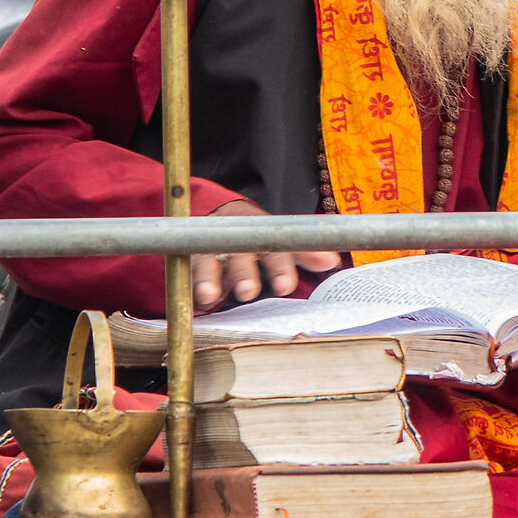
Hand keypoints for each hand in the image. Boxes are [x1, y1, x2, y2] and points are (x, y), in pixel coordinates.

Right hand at [190, 199, 341, 310]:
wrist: (217, 217)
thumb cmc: (253, 237)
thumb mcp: (278, 242)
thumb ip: (302, 252)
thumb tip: (332, 260)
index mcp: (259, 234)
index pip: (272, 248)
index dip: (278, 267)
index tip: (285, 286)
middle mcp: (233, 240)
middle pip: (239, 254)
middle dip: (243, 273)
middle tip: (247, 291)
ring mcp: (208, 250)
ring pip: (207, 261)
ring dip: (208, 278)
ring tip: (210, 295)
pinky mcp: (188, 261)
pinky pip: (186, 273)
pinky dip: (188, 286)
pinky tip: (190, 301)